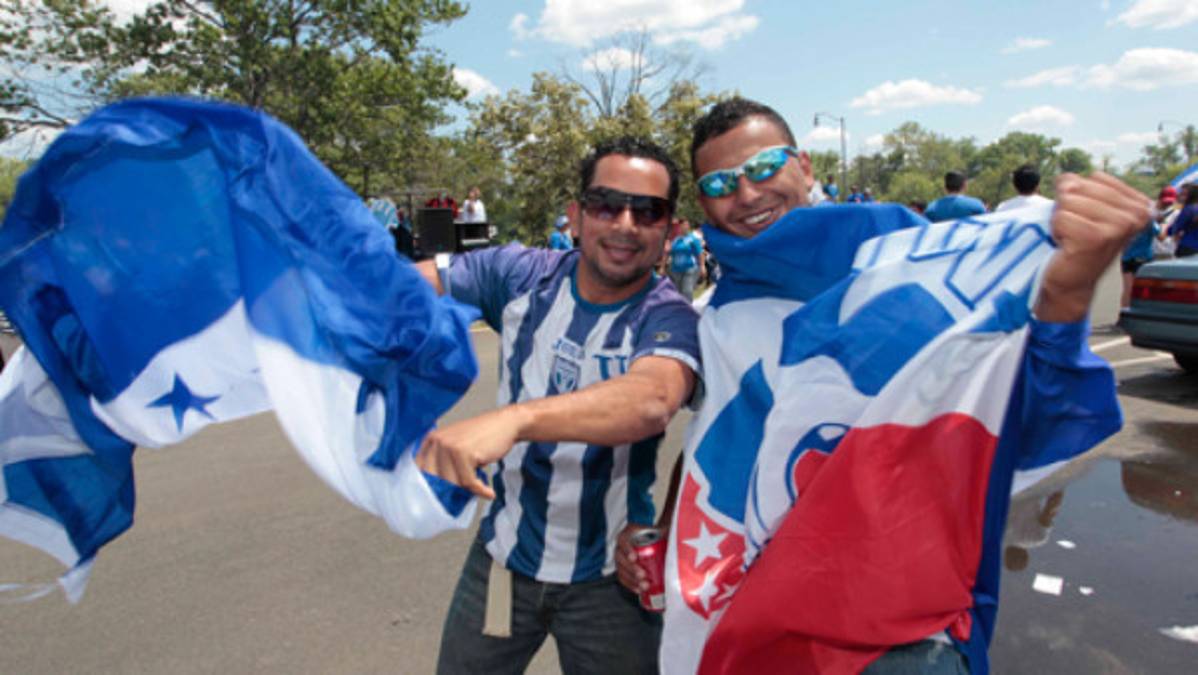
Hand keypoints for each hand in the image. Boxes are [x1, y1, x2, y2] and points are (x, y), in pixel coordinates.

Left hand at [415, 407, 527, 499]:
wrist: (505, 424)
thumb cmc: (483, 438)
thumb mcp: (456, 447)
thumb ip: (443, 464)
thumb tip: (437, 495)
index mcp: (431, 440)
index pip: (420, 471)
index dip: (430, 488)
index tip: (441, 499)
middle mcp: (437, 441)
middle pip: (436, 480)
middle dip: (451, 491)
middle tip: (463, 497)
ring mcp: (450, 446)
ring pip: (452, 483)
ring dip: (468, 491)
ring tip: (481, 490)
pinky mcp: (465, 453)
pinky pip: (469, 482)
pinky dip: (480, 490)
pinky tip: (488, 491)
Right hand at [615, 523, 661, 593]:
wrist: (654, 540)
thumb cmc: (657, 535)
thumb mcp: (661, 531)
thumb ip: (667, 533)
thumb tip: (680, 540)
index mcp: (628, 534)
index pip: (623, 541)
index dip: (627, 549)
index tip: (634, 557)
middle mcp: (621, 547)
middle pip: (621, 558)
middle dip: (631, 568)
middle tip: (643, 575)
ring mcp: (620, 559)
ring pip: (621, 570)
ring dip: (632, 579)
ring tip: (644, 585)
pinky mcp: (623, 570)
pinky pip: (623, 579)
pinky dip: (631, 585)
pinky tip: (639, 590)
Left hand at [1037, 172, 1151, 321]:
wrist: (1071, 281)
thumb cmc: (1076, 242)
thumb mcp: (1084, 206)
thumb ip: (1076, 185)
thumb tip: (1066, 182)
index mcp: (1139, 205)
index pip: (1095, 177)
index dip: (1079, 195)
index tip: (1087, 219)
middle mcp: (1135, 215)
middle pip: (1079, 186)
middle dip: (1068, 207)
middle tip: (1076, 230)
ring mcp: (1117, 226)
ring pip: (1067, 200)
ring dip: (1061, 220)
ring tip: (1071, 238)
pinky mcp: (1095, 238)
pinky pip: (1060, 217)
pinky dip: (1056, 230)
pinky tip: (1067, 245)